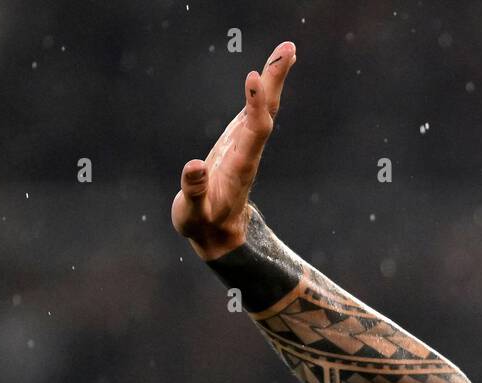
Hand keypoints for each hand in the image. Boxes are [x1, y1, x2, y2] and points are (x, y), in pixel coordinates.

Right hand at [172, 40, 296, 260]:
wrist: (218, 234)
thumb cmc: (202, 224)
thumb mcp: (192, 214)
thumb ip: (193, 192)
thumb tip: (194, 166)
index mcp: (239, 166)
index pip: (254, 131)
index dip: (254, 105)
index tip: (254, 78)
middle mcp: (248, 151)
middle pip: (266, 112)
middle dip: (275, 80)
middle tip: (288, 48)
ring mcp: (245, 144)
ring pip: (263, 108)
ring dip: (274, 79)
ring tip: (287, 50)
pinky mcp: (238, 141)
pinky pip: (254, 110)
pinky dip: (261, 89)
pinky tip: (266, 72)